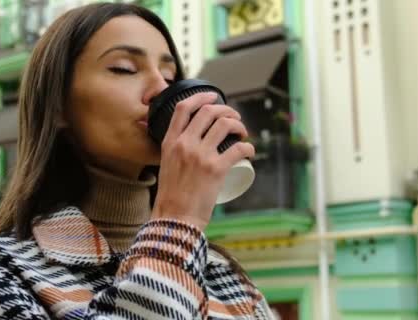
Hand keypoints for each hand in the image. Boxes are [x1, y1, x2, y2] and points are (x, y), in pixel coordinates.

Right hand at [151, 92, 254, 229]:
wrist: (174, 218)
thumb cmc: (171, 197)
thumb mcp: (166, 166)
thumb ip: (173, 154)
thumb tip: (186, 147)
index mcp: (170, 142)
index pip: (183, 108)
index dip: (201, 97)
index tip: (213, 96)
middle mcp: (184, 144)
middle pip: (209, 112)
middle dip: (226, 109)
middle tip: (234, 118)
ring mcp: (200, 155)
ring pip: (225, 124)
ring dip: (239, 124)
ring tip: (243, 133)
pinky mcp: (216, 169)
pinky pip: (239, 149)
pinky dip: (249, 147)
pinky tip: (250, 152)